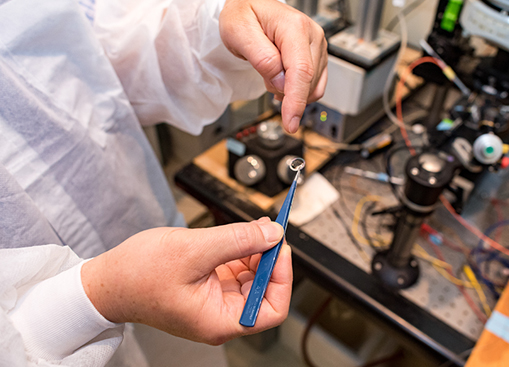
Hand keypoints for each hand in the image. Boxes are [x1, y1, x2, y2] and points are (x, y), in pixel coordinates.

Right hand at [81, 217, 291, 344]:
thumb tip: (273, 233)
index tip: (280, 247)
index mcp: (219, 320)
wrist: (106, 280)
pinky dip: (241, 252)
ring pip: (251, 278)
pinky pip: (234, 270)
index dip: (283, 277)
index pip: (273, 308)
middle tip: (270, 230)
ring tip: (254, 227)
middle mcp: (220, 316)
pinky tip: (240, 234)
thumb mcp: (195, 250)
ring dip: (256, 251)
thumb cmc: (138, 275)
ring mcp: (214, 302)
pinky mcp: (207, 288)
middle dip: (269, 259)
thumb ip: (239, 240)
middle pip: (264, 290)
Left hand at [219, 0, 327, 132]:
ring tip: (271, 73)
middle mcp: (312, 35)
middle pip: (308, 81)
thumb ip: (261, 57)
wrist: (249, 6)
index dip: (296, 100)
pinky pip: (315, 84)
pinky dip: (298, 90)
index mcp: (295, 27)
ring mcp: (317, 45)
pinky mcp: (317, 55)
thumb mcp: (239, 32)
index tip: (290, 121)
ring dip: (290, 90)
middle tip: (264, 78)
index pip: (301, 71)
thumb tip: (280, 81)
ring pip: (312, 86)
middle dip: (286, 92)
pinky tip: (283, 82)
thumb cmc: (243, 14)